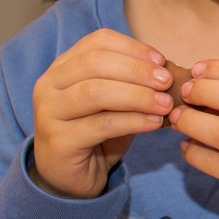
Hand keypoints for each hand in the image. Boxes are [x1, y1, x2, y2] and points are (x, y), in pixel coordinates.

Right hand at [30, 29, 174, 199]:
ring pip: (96, 92)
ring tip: (165, 104)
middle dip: (137, 70)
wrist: (70, 176)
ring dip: (137, 96)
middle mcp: (49, 84)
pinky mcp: (58, 140)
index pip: (97, 41)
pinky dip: (133, 121)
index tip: (162, 61)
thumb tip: (169, 72)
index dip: (133, 48)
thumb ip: (132, 83)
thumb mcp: (115, 102)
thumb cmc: (97, 132)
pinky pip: (100, 124)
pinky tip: (155, 123)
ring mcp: (49, 112)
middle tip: (168, 82)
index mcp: (63, 66)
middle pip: (95, 63)